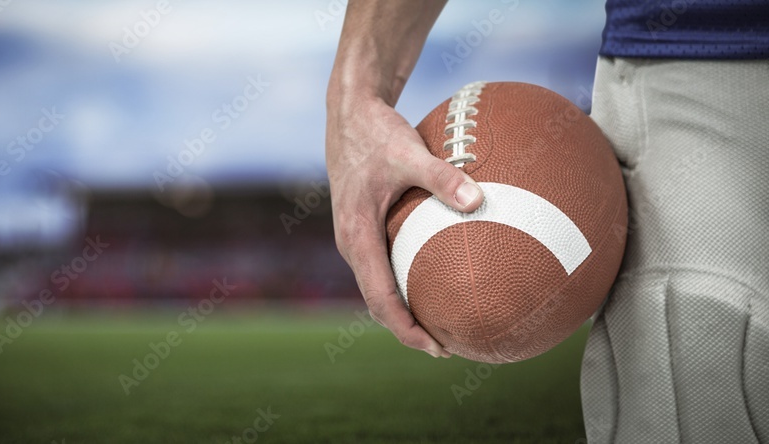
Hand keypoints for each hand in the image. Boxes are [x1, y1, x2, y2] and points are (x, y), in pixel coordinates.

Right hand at [326, 92, 483, 357]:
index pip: (380, 298)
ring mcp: (353, 236)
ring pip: (377, 287)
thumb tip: (479, 202)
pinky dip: (402, 283)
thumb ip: (444, 177)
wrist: (348, 113)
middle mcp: (350, 243)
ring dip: (403, 309)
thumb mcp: (410, 152)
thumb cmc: (376, 132)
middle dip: (408, 328)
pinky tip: (433, 277)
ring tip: (440, 322)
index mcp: (356, 235)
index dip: (407, 328)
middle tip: (446, 347)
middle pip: (377, 302)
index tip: (436, 347)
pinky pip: (381, 266)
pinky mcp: (361, 226)